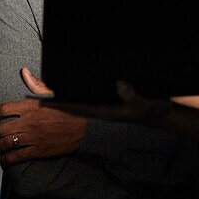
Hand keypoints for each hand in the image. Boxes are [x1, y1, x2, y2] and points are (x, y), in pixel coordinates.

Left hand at [0, 68, 86, 163]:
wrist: (85, 127)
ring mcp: (33, 137)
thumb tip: (24, 73)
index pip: (2, 109)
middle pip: (0, 129)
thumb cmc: (69, 110)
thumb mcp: (52, 94)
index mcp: (30, 107)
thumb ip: (35, 84)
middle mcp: (28, 122)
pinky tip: (6, 160)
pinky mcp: (39, 151)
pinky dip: (8, 160)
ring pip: (6, 144)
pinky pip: (17, 157)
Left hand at [45, 80, 170, 124]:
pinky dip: (77, 95)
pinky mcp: (109, 102)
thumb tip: (119, 84)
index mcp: (105, 113)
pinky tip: (69, 89)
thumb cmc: (152, 110)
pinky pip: (88, 99)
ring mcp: (104, 106)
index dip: (60, 105)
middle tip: (37, 98)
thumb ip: (132, 95)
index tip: (44, 102)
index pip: (77, 109)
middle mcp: (101, 110)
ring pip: (79, 103)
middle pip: (74, 107)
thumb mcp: (144, 103)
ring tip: (47, 92)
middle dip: (57, 103)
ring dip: (64, 98)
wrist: (161, 115)